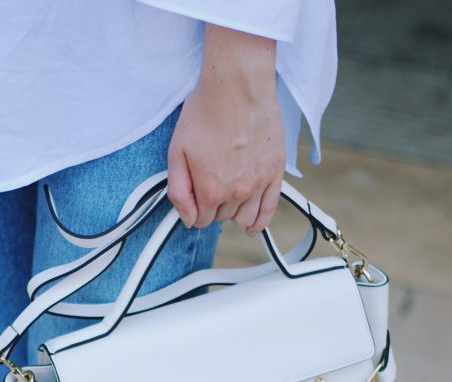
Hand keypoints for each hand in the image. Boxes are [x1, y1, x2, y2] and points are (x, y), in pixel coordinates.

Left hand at [168, 25, 285, 234]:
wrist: (237, 85)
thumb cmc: (205, 112)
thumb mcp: (176, 152)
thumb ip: (178, 191)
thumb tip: (187, 219)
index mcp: (210, 190)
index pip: (200, 220)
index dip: (195, 209)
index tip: (195, 194)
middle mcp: (236, 192)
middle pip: (221, 217)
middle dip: (213, 206)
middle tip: (211, 181)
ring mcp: (258, 183)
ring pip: (244, 218)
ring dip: (234, 212)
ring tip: (229, 195)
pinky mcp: (275, 172)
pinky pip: (270, 209)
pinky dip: (260, 222)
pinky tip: (253, 227)